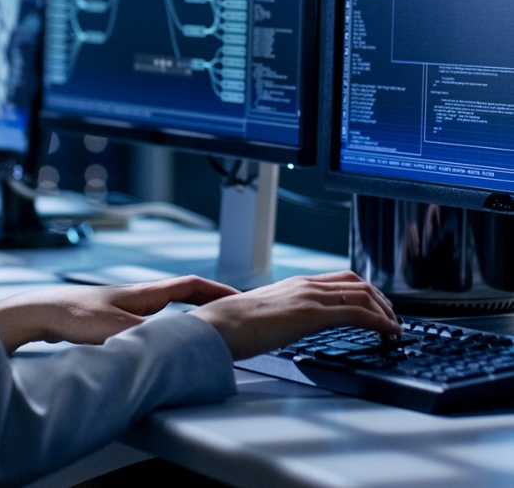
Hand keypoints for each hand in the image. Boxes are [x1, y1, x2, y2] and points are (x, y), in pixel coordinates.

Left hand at [0, 276, 239, 353]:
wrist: (41, 311)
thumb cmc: (73, 314)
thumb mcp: (115, 328)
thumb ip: (146, 336)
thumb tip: (175, 345)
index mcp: (143, 293)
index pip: (188, 286)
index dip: (215, 291)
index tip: (238, 297)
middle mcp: (137, 296)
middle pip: (181, 295)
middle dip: (207, 303)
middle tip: (228, 315)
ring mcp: (124, 306)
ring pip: (165, 309)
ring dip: (186, 315)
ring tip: (204, 330)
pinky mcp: (111, 319)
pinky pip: (149, 321)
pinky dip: (165, 328)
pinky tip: (162, 344)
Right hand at [190, 270, 399, 360]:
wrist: (219, 326)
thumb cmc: (232, 326)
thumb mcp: (263, 316)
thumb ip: (281, 317)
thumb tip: (286, 329)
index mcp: (293, 285)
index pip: (339, 280)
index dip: (364, 292)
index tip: (376, 310)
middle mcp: (305, 285)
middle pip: (357, 283)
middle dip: (381, 300)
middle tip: (392, 319)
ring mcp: (309, 296)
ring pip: (363, 294)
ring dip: (386, 312)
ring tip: (395, 330)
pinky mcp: (312, 313)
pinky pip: (358, 313)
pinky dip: (381, 322)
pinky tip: (389, 335)